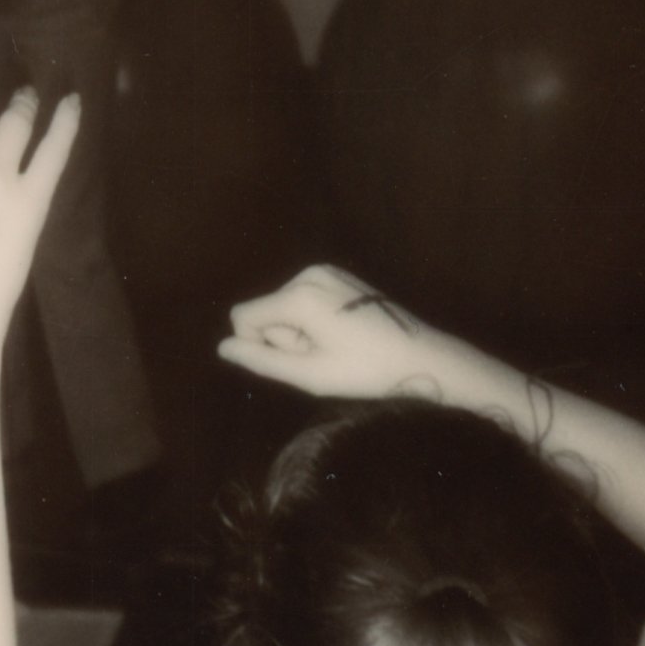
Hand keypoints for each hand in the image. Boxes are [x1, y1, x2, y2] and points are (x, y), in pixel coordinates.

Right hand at [217, 263, 452, 401]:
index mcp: (298, 295)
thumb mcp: (309, 374)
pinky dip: (315, 320)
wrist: (422, 357)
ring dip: (301, 332)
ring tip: (337, 347)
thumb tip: (223, 347)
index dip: (259, 346)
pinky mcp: (339, 275)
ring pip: (284, 307)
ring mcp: (326, 271)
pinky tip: (345, 334)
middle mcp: (308, 273)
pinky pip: (304, 299)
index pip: (243, 317)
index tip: (299, 360)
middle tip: (325, 356)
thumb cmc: (366, 371)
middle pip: (266, 311)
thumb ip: (260, 359)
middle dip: (285, 338)